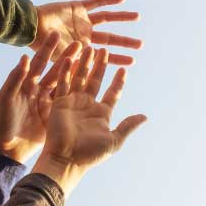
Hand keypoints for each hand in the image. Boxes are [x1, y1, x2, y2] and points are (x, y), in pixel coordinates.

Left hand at [0, 33, 82, 162]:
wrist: (5, 149)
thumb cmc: (0, 122)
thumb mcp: (5, 98)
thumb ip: (15, 78)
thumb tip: (25, 57)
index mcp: (25, 83)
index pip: (38, 62)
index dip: (47, 48)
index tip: (57, 33)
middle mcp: (37, 90)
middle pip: (55, 69)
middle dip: (67, 55)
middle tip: (81, 42)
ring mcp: (46, 102)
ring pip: (64, 83)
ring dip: (76, 71)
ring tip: (89, 59)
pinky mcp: (53, 115)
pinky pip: (67, 100)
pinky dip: (77, 90)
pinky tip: (89, 81)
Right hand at [33, 0, 142, 64]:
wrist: (30, 27)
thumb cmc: (41, 47)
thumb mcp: (61, 61)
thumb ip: (75, 65)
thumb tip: (90, 77)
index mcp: (81, 49)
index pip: (104, 56)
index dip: (118, 59)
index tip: (133, 62)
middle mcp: (84, 34)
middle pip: (109, 38)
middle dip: (125, 42)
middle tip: (141, 45)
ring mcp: (81, 21)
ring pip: (107, 18)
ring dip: (121, 17)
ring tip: (137, 17)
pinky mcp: (77, 7)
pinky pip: (96, 3)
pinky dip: (108, 0)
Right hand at [33, 46, 147, 193]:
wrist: (66, 159)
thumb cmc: (90, 153)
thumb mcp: (114, 140)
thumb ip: (128, 126)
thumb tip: (145, 117)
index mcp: (102, 113)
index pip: (112, 93)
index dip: (118, 81)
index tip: (124, 69)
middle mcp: (88, 105)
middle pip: (96, 80)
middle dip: (100, 65)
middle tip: (104, 49)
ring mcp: (73, 103)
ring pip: (80, 77)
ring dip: (84, 63)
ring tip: (89, 47)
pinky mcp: (60, 103)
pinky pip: (63, 83)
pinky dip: (66, 70)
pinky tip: (69, 57)